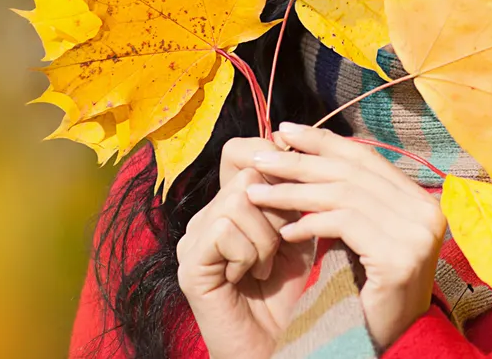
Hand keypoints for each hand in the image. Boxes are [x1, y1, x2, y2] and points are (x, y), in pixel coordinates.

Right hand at [176, 137, 314, 358]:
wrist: (274, 345)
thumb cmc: (288, 294)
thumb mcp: (299, 236)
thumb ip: (295, 198)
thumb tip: (301, 154)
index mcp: (230, 206)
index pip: (239, 151)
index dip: (271, 160)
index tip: (296, 188)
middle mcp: (206, 216)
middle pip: (247, 172)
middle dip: (278, 208)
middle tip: (281, 244)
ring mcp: (193, 238)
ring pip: (239, 200)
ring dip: (267, 237)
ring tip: (265, 268)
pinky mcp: (190, 262)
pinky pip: (224, 228)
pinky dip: (249, 254)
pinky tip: (248, 279)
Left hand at [247, 122, 445, 348]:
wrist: (388, 343)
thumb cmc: (368, 290)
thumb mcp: (362, 234)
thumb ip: (350, 197)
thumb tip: (308, 150)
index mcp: (422, 200)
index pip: (366, 158)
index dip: (324, 141)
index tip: (285, 130)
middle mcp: (427, 212)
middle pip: (352, 172)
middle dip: (301, 160)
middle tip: (261, 154)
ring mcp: (418, 235)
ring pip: (343, 195)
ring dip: (294, 192)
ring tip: (258, 192)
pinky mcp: (400, 258)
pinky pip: (344, 225)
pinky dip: (310, 223)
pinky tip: (286, 231)